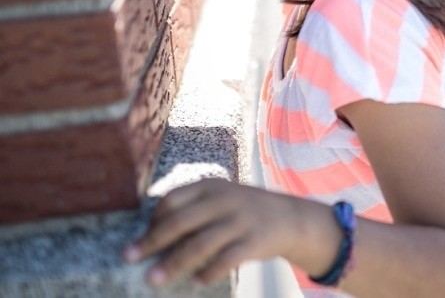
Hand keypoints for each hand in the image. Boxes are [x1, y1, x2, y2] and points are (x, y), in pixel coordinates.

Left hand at [124, 179, 303, 286]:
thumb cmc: (244, 211)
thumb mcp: (222, 198)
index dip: (153, 219)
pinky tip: (198, 280)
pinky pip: (226, 259)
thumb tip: (152, 232)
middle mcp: (225, 200)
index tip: (141, 237)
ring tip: (153, 279)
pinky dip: (209, 271)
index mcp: (212, 186)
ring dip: (173, 263)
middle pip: (181, 221)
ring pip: (200, 244)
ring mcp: (241, 220)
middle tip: (129, 258)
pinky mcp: (255, 241)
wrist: (291, 217)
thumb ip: (194, 208)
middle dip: (152, 241)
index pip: (173, 199)